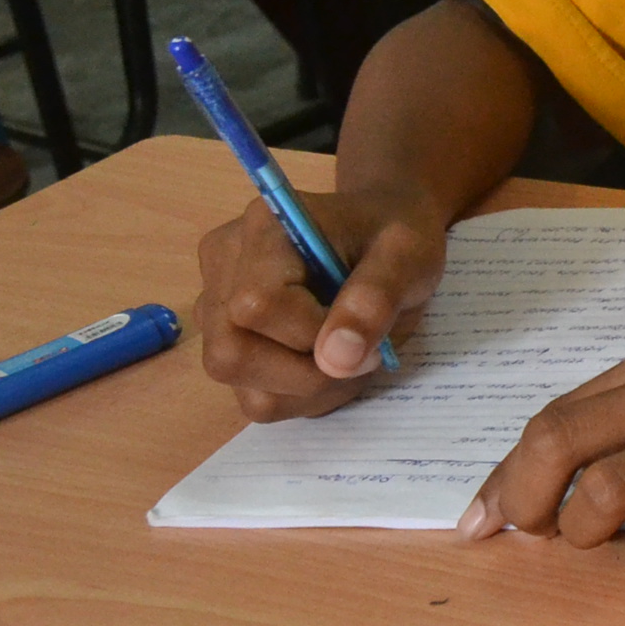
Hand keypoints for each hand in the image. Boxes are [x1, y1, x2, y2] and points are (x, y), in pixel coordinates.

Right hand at [192, 183, 450, 421]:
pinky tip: (332, 361)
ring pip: (239, 383)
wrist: (386, 235)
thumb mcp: (409, 256)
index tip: (366, 331)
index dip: (312, 334)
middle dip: (306, 373)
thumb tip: (335, 360)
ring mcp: (215, 304)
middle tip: (362, 354)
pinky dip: (301, 395)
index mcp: (264, 229)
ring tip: (352, 354)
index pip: (257, 306)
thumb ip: (374, 301)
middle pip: (230, 354)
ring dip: (309, 388)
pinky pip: (254, 396)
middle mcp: (224, 264)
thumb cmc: (399, 236)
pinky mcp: (225, 339)